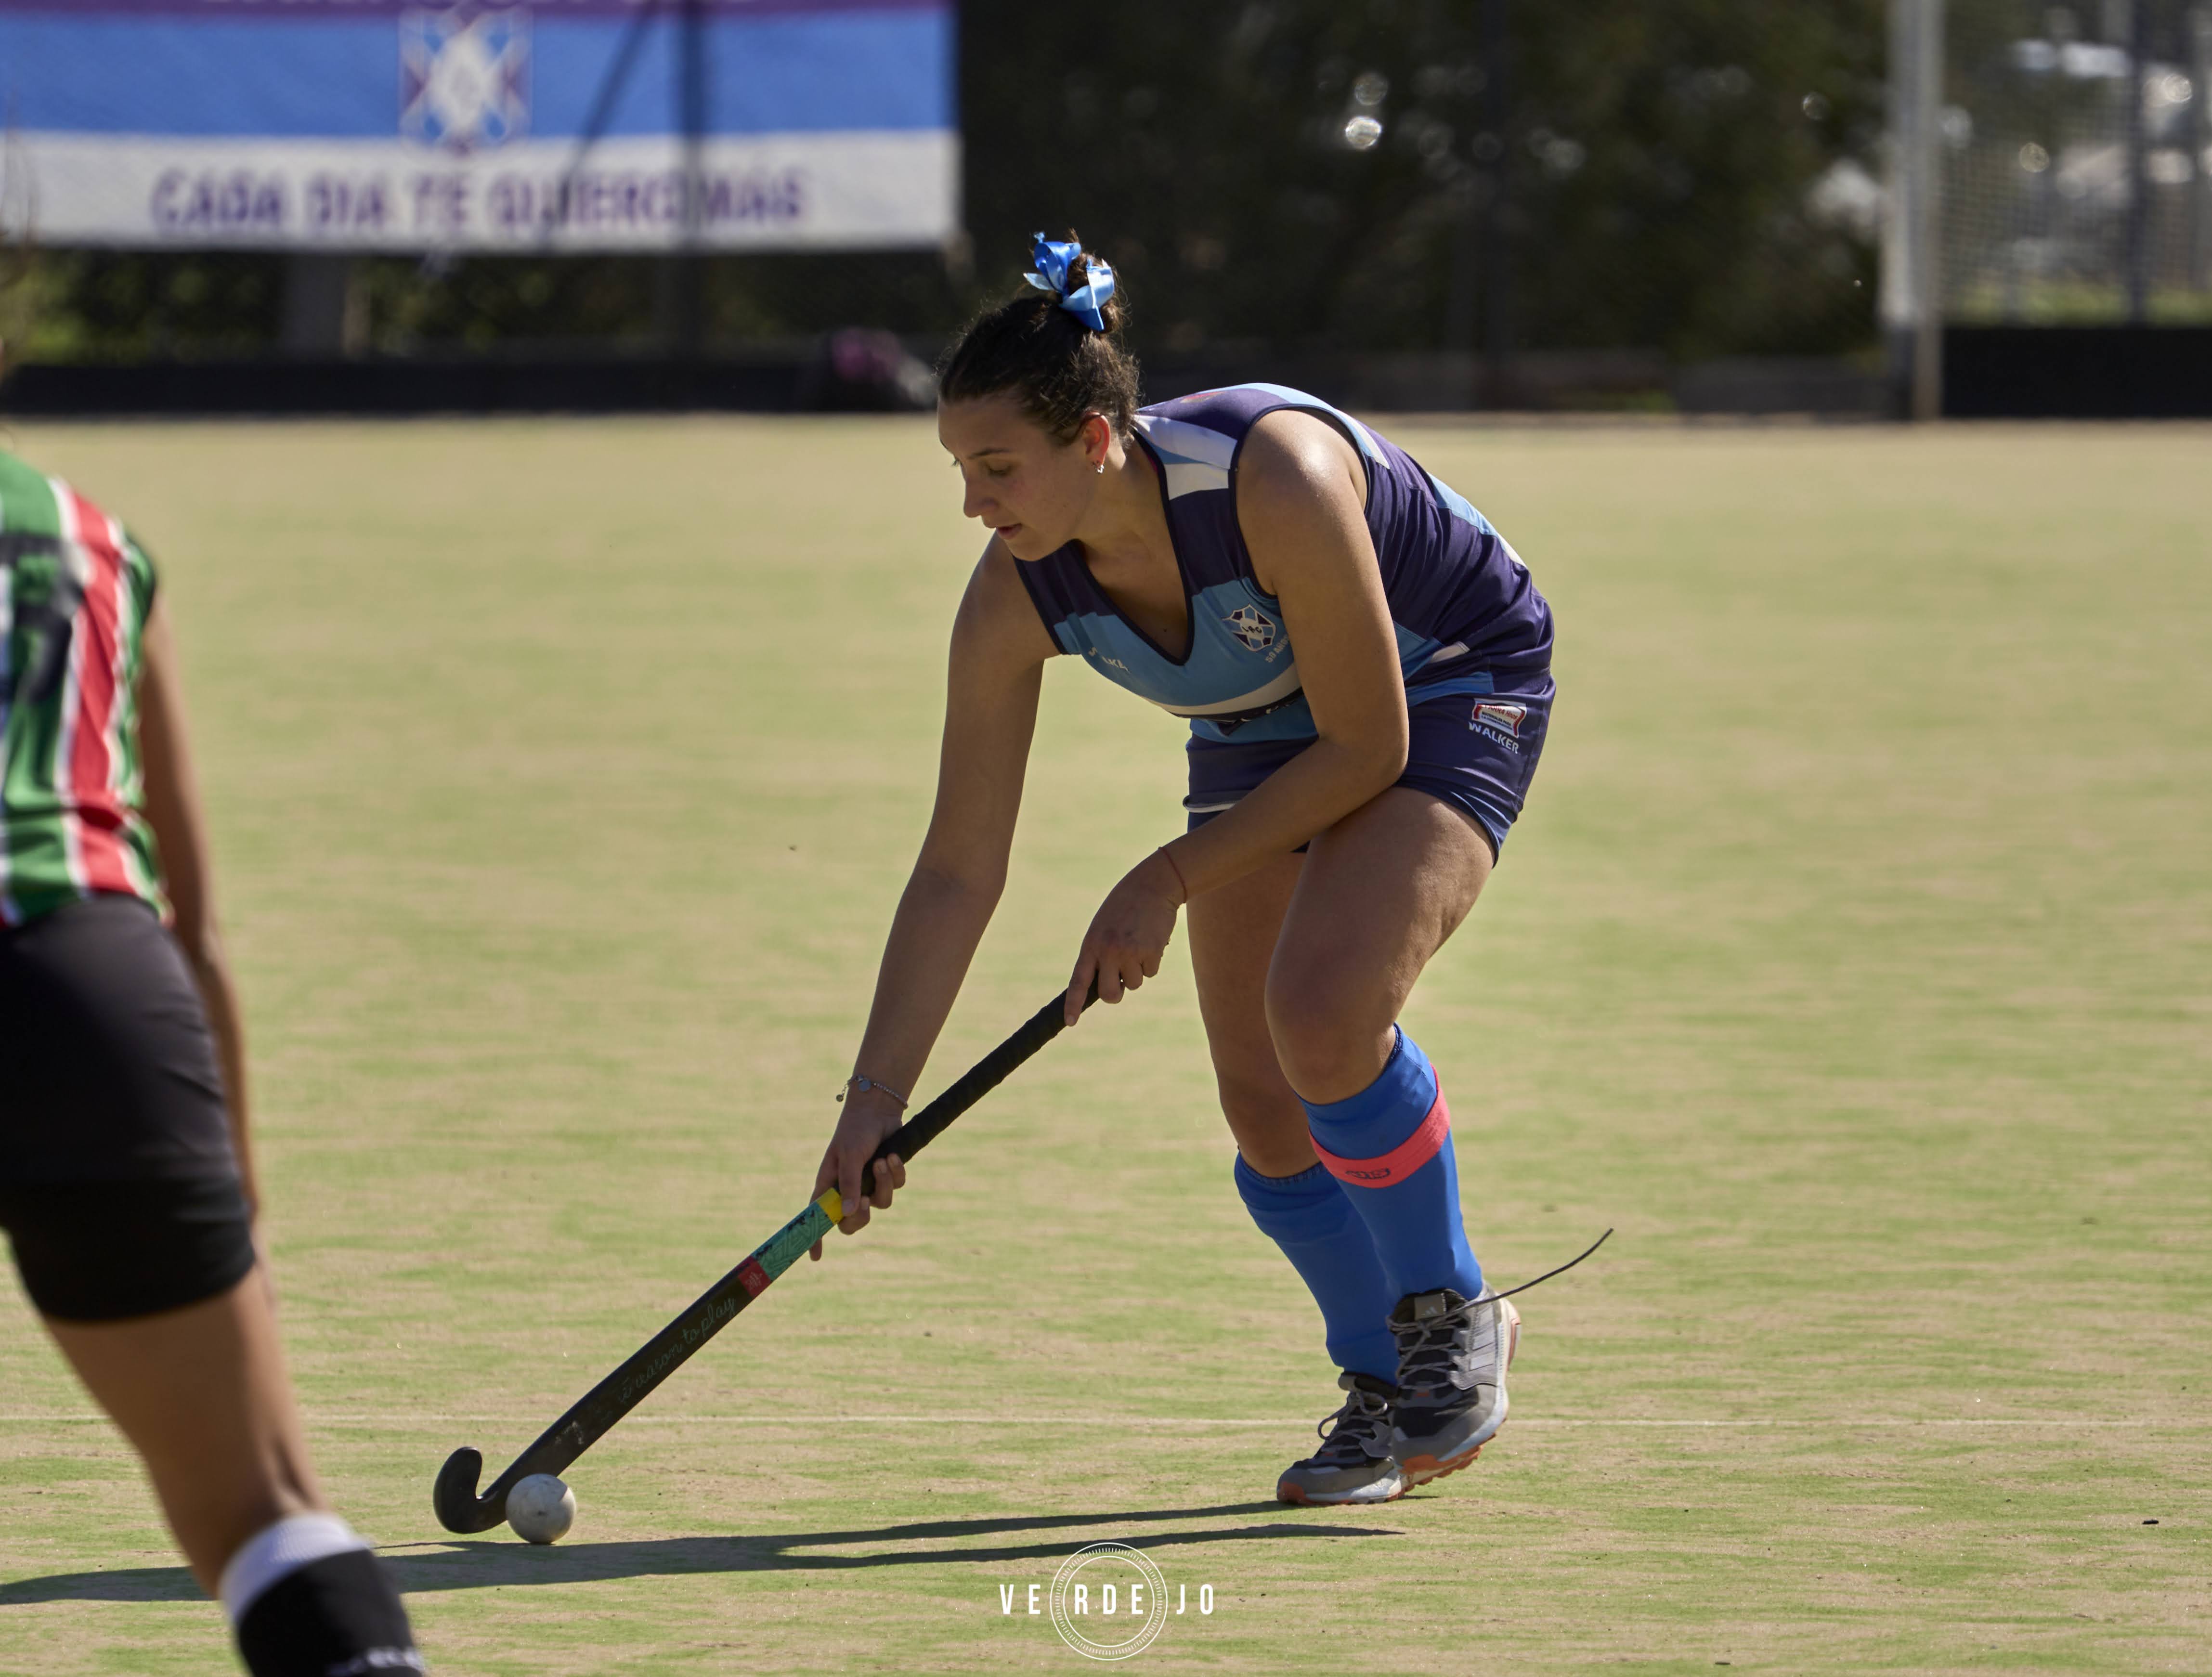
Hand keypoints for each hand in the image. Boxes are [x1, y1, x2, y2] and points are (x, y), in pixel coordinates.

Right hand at [808, 1087, 908, 1259]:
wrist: (879, 1109)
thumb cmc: (855, 1130)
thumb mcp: (848, 1156)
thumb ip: (849, 1184)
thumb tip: (848, 1213)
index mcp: (829, 1184)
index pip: (818, 1217)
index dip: (815, 1237)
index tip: (816, 1257)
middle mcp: (848, 1188)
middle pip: (852, 1221)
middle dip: (861, 1217)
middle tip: (864, 1202)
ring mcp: (869, 1183)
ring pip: (881, 1203)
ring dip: (883, 1184)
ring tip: (881, 1161)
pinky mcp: (888, 1176)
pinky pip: (896, 1186)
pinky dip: (896, 1173)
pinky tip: (891, 1156)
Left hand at [1066, 849, 1185, 1024]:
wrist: (1152, 885)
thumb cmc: (1124, 908)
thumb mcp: (1102, 928)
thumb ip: (1100, 954)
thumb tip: (1111, 987)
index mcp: (1090, 945)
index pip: (1078, 981)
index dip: (1073, 1004)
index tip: (1069, 1022)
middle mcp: (1108, 951)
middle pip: (1109, 994)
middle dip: (1115, 993)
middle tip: (1120, 982)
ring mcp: (1129, 953)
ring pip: (1133, 985)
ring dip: (1138, 972)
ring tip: (1138, 944)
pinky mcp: (1151, 952)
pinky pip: (1151, 972)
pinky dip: (1153, 961)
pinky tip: (1151, 939)